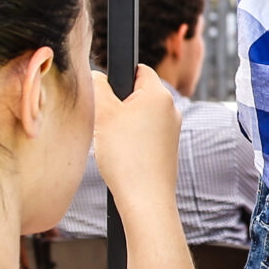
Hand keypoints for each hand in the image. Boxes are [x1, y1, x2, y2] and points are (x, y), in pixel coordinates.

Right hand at [93, 66, 181, 211]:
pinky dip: (131, 141)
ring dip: (122, 125)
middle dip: (118, 105)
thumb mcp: (104, 114)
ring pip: (139, 116)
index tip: (106, 97)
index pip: (138, 69)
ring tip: (113, 143)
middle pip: (137, 94)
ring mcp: (171, 130)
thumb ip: (98, 86)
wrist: (145, 199)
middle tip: (106, 124)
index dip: (118, 78)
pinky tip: (122, 156)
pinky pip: (144, 135)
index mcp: (159, 95)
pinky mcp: (167, 149)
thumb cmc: (126, 157)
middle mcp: (171, 110)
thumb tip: (96, 74)